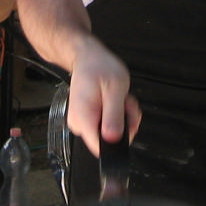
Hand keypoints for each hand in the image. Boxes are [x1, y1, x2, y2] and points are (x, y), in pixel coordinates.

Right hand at [65, 39, 140, 156]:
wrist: (87, 57)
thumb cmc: (99, 67)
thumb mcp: (114, 89)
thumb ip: (114, 116)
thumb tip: (113, 139)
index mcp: (84, 118)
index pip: (101, 149)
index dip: (120, 139)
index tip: (125, 120)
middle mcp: (80, 124)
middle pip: (109, 140)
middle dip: (124, 123)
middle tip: (124, 104)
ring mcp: (83, 122)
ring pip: (110, 133)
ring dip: (122, 117)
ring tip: (120, 99)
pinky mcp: (88, 119)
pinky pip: (107, 125)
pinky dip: (117, 114)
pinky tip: (116, 101)